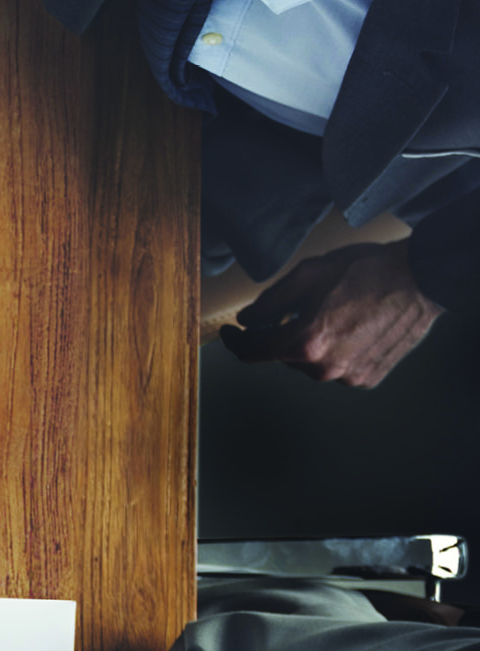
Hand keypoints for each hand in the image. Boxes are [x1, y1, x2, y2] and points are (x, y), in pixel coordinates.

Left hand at [220, 240, 444, 387]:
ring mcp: (349, 376)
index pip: (253, 352)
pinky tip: (352, 327)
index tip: (230, 333)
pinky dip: (336, 351)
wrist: (420, 280)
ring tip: (336, 313)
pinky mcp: (368, 378)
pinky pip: (338, 367)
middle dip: (282, 334)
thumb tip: (247, 320)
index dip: (235, 341)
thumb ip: (269, 302)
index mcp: (305, 342)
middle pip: (284, 356)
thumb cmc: (366, 272)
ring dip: (312, 343)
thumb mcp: (307, 274)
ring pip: (312, 363)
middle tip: (298, 308)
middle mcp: (325, 367)